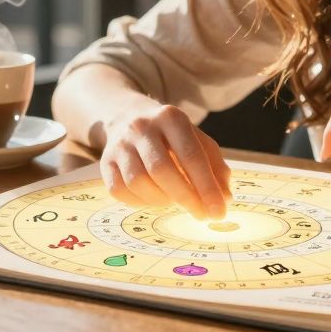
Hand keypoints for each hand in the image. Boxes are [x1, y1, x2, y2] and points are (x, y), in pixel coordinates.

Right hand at [99, 104, 231, 218]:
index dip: (206, 187)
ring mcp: (120, 144)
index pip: (191, 155)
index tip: (218, 211)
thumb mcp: (197, 140)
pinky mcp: (105, 161)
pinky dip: (140, 202)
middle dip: (186, 197)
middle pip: (162, 169)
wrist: (128, 116)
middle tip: (201, 215)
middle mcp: (142, 127)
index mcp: (171, 118)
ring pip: (138, 181)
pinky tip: (153, 199)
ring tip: (174, 201)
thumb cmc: (171, 136)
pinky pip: (119, 190)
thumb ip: (215, 167)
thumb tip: (225, 199)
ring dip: (161, 200)